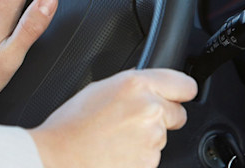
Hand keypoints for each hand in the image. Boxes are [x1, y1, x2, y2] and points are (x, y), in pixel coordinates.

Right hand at [29, 69, 197, 167]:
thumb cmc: (71, 125)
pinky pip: (153, 155)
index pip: (184, 84)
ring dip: (147, 136)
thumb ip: (130, 84)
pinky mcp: (150, 162)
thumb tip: (146, 85)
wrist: (59, 157)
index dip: (180, 91)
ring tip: (117, 136)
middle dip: (162, 116)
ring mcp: (151, 139)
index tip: (177, 95)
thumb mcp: (98, 88)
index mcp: (136, 85)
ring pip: (162, 136)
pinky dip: (139, 154)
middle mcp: (149, 109)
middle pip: (177, 113)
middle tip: (133, 119)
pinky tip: (117, 150)